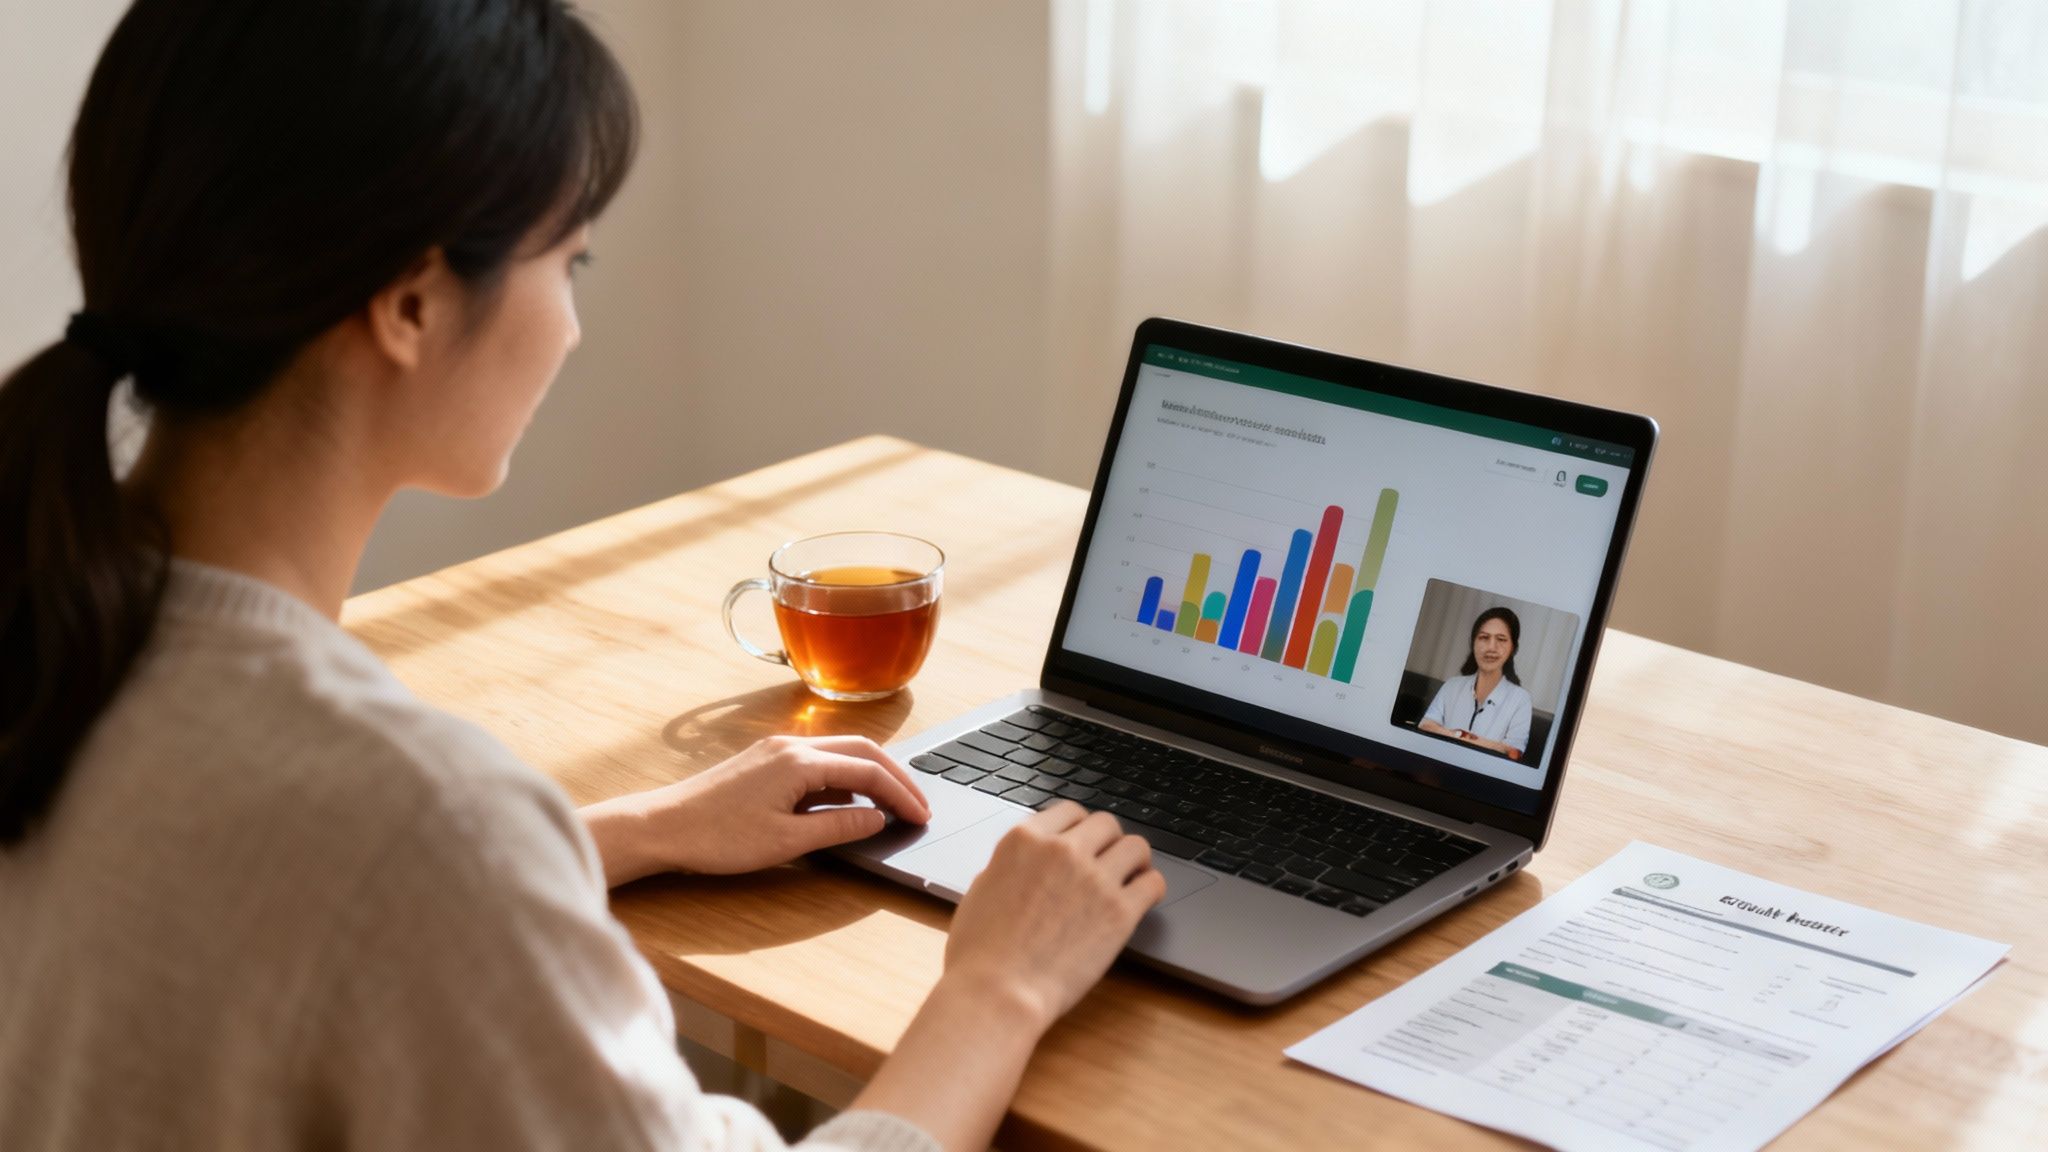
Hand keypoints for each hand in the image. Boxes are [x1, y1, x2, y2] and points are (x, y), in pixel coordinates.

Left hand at [580, 734, 929, 883]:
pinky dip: (844, 775)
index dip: (901, 795)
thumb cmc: (716, 838)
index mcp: (800, 762)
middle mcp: (791, 746)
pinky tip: (847, 801)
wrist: (661, 826)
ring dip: (871, 773)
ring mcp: (776, 750)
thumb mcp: (785, 842)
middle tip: (918, 805)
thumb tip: (877, 819)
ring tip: (891, 803)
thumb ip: (838, 829)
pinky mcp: (764, 761)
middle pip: (862, 750)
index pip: (869, 771)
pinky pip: (818, 759)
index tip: (921, 817)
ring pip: (840, 751)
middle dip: (896, 776)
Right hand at [941, 801, 1166, 1032]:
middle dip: (1109, 842)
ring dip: (1135, 861)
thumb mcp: (979, 892)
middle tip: (1109, 861)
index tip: (1086, 842)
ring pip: (1136, 847)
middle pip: (1106, 824)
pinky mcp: (1120, 911)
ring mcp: (1095, 878)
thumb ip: (1007, 869)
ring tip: (1133, 876)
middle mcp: (1063, 850)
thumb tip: (1020, 868)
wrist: (998, 992)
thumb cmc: (979, 954)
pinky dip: (1151, 887)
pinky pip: (1153, 883)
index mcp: (1024, 840)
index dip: (1081, 828)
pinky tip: (1143, 899)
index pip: (1070, 812)